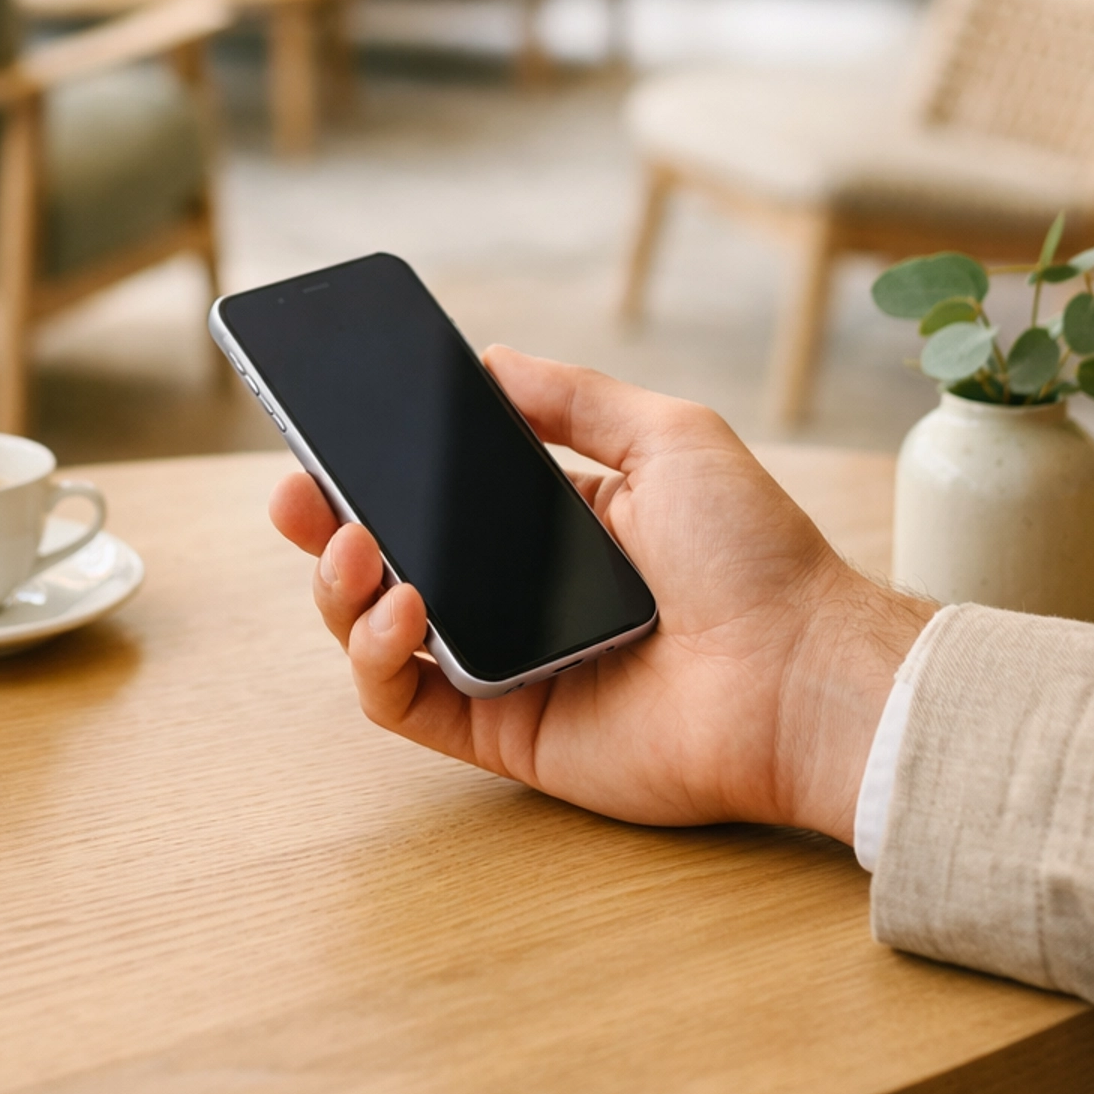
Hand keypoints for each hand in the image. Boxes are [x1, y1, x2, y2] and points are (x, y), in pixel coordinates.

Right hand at [269, 348, 932, 844]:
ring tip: (353, 546)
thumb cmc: (755, 555)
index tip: (324, 433)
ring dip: (341, 588)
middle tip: (295, 493)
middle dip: (325, 526)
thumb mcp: (669, 437)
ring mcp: (505, 666)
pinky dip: (377, 657)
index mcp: (553, 525)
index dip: (375, 468)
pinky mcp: (502, 732)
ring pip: (377, 632)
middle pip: (389, 561)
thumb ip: (573, 399)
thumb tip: (487, 360)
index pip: (438, 494)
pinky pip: (405, 702)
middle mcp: (518, 596)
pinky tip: (401, 609)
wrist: (798, 671)